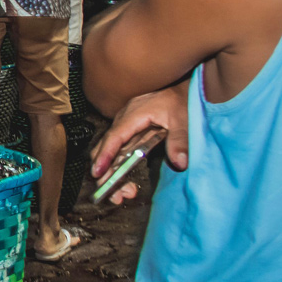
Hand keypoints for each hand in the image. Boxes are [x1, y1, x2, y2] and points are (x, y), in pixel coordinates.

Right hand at [91, 84, 188, 203]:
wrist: (184, 87)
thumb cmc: (181, 100)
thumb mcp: (184, 119)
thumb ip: (180, 140)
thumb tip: (179, 162)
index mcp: (135, 114)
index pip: (115, 137)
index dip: (105, 155)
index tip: (98, 172)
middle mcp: (125, 119)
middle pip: (107, 145)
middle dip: (105, 170)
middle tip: (112, 194)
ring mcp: (127, 124)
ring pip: (111, 149)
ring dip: (111, 170)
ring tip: (121, 192)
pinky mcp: (131, 130)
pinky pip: (119, 148)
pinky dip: (118, 164)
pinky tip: (123, 179)